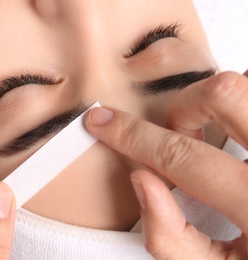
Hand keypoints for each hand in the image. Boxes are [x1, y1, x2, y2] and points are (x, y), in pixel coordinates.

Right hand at [86, 70, 247, 258]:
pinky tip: (238, 131)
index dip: (131, 136)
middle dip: (182, 108)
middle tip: (178, 134)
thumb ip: (169, 235)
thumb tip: (142, 178)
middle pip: (225, 92)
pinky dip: (242, 101)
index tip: (103, 121)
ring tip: (213, 131)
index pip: (180, 157)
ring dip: (216, 100)